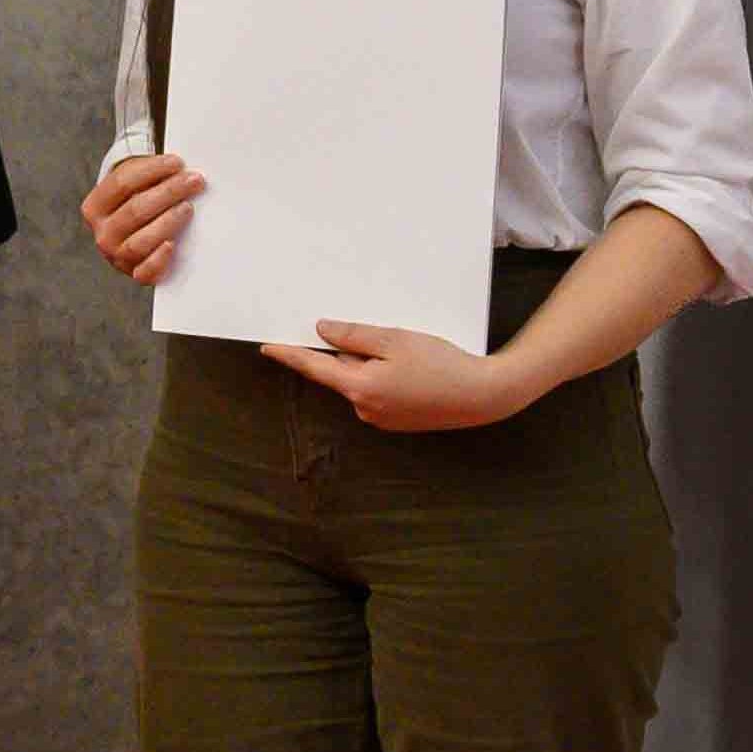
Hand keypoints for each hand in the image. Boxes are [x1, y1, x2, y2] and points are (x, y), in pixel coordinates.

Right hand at [81, 152, 201, 286]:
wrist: (133, 231)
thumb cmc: (139, 201)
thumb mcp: (134, 184)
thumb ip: (150, 174)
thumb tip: (180, 169)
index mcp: (95, 207)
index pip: (122, 183)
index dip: (152, 170)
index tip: (177, 162)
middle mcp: (102, 233)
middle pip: (135, 210)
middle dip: (169, 192)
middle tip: (194, 181)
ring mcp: (116, 255)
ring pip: (140, 241)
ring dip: (168, 222)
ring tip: (187, 207)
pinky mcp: (135, 273)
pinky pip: (145, 272)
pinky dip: (159, 260)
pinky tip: (172, 245)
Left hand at [263, 321, 548, 433]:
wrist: (485, 396)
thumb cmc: (442, 365)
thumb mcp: (395, 340)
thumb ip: (353, 336)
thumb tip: (321, 331)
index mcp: (360, 388)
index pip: (313, 368)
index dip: (289, 355)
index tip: (267, 346)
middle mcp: (365, 408)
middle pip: (342, 373)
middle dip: (351, 353)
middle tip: (379, 337)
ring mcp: (382, 418)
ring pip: (363, 381)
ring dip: (373, 364)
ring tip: (408, 353)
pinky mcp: (398, 420)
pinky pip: (380, 392)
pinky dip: (387, 377)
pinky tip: (413, 368)